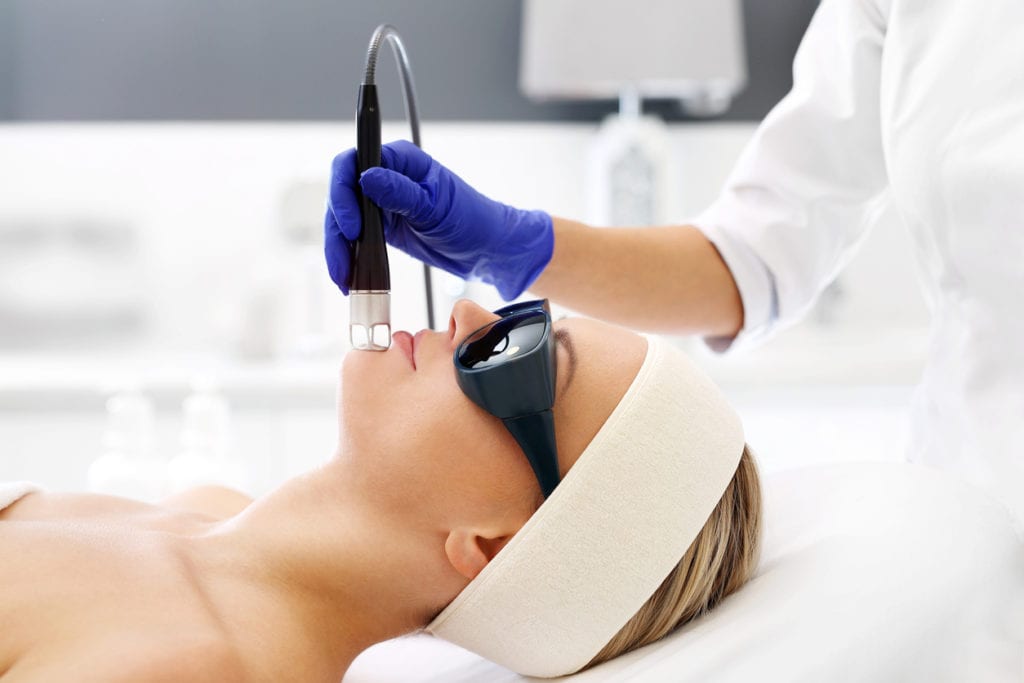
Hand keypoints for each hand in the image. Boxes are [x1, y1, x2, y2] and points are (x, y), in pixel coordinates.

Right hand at [324, 140, 552, 299]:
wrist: (486, 248)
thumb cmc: (471, 218)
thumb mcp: (436, 206)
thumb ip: (400, 193)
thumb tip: (367, 178)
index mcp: (399, 160)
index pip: (353, 162)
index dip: (343, 191)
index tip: (350, 224)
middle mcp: (385, 177)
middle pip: (342, 195)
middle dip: (337, 229)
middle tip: (342, 261)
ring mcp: (381, 203)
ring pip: (344, 221)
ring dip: (339, 249)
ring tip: (343, 278)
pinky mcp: (382, 227)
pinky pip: (356, 239)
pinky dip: (350, 257)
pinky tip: (348, 277)